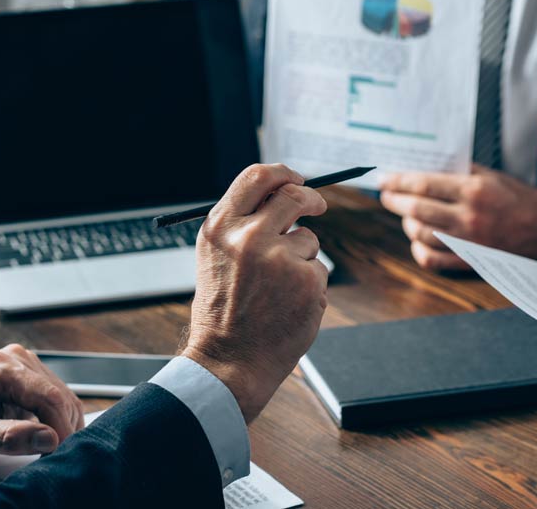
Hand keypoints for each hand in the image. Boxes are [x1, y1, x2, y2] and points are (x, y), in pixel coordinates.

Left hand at [0, 344, 83, 459]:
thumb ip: (7, 437)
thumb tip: (48, 439)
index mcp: (0, 367)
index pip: (48, 396)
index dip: (60, 426)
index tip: (58, 451)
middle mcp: (17, 358)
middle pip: (59, 395)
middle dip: (61, 427)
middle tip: (50, 454)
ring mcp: (26, 362)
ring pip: (63, 395)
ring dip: (61, 423)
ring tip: (45, 446)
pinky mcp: (31, 371)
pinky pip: (57, 395)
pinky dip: (57, 417)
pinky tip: (44, 433)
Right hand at [183, 164, 327, 422]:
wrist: (228, 362)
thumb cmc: (224, 312)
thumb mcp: (217, 257)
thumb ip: (243, 225)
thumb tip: (279, 195)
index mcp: (221, 227)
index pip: (258, 176)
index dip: (283, 173)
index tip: (297, 178)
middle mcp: (249, 236)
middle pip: (294, 195)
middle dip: (311, 198)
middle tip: (318, 206)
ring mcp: (279, 258)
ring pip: (309, 239)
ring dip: (302, 258)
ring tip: (278, 289)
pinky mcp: (306, 280)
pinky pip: (318, 270)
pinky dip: (309, 286)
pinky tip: (288, 306)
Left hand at [379, 165, 536, 269]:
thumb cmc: (516, 198)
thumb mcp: (490, 176)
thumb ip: (459, 172)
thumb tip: (425, 169)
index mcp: (473, 190)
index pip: (424, 185)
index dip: (399, 182)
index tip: (384, 179)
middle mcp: (468, 216)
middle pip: (417, 209)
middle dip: (395, 201)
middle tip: (386, 196)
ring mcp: (468, 241)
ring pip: (421, 234)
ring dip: (406, 223)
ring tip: (404, 215)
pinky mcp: (470, 260)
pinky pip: (433, 260)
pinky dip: (419, 251)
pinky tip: (416, 241)